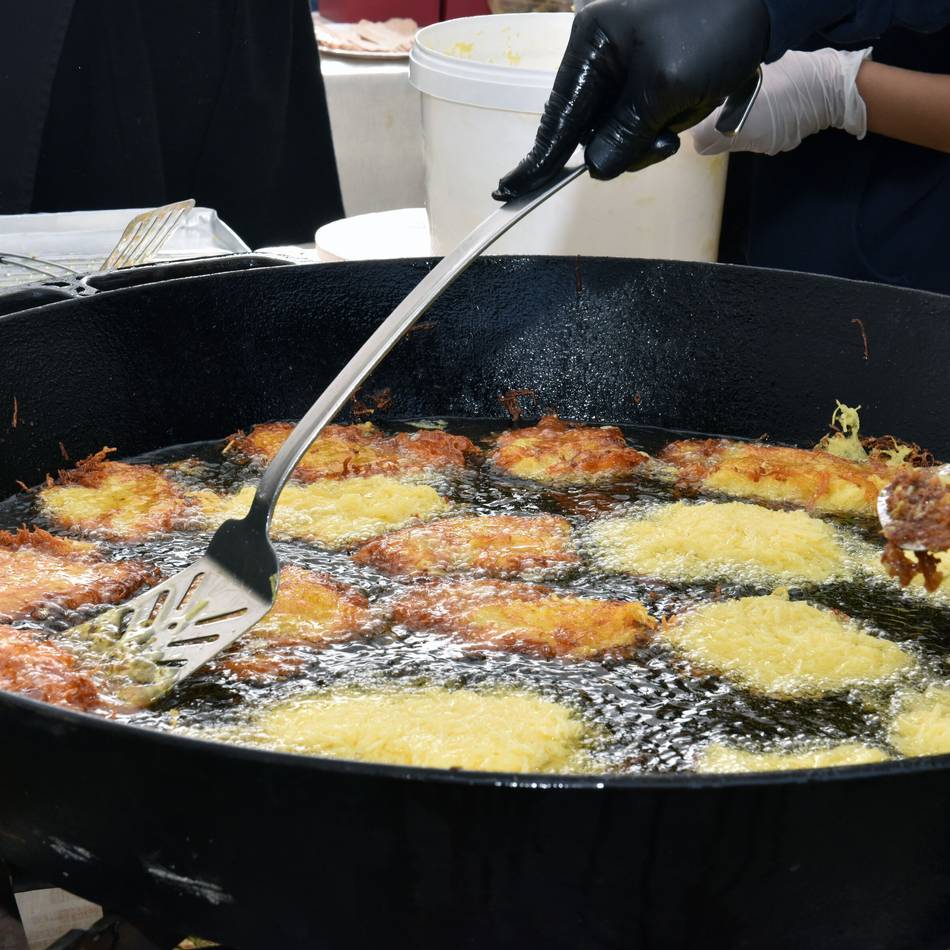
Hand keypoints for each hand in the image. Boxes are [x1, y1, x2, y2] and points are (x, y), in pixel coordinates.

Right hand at [493, 0, 769, 200]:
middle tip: (663, 137)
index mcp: (591, 44)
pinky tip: (688, 103)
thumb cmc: (713, 28)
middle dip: (623, 144)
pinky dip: (662, 123)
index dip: (539, 159)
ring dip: (650, 135)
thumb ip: (623, 134)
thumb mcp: (664, 87)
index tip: (511, 190)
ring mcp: (622, 65)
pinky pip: (638, 121)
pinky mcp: (645, 75)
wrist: (766, 2)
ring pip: (616, 132)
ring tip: (686, 108)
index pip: (558, 116)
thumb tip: (595, 168)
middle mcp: (598, 54)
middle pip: (587, 130)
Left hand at [691, 48, 871, 155]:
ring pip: (732, 143)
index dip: (697, 126)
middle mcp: (747, 141)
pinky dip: (751, 128)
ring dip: (730, 127)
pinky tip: (762, 111)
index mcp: (738, 123)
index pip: (701, 138)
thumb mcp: (757, 72)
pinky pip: (753, 139)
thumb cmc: (795, 75)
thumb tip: (713, 92)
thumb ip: (731, 86)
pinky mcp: (776, 145)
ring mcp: (763, 146)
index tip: (699, 111)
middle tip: (714, 109)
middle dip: (708, 130)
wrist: (833, 91)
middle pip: (712, 145)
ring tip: (740, 105)